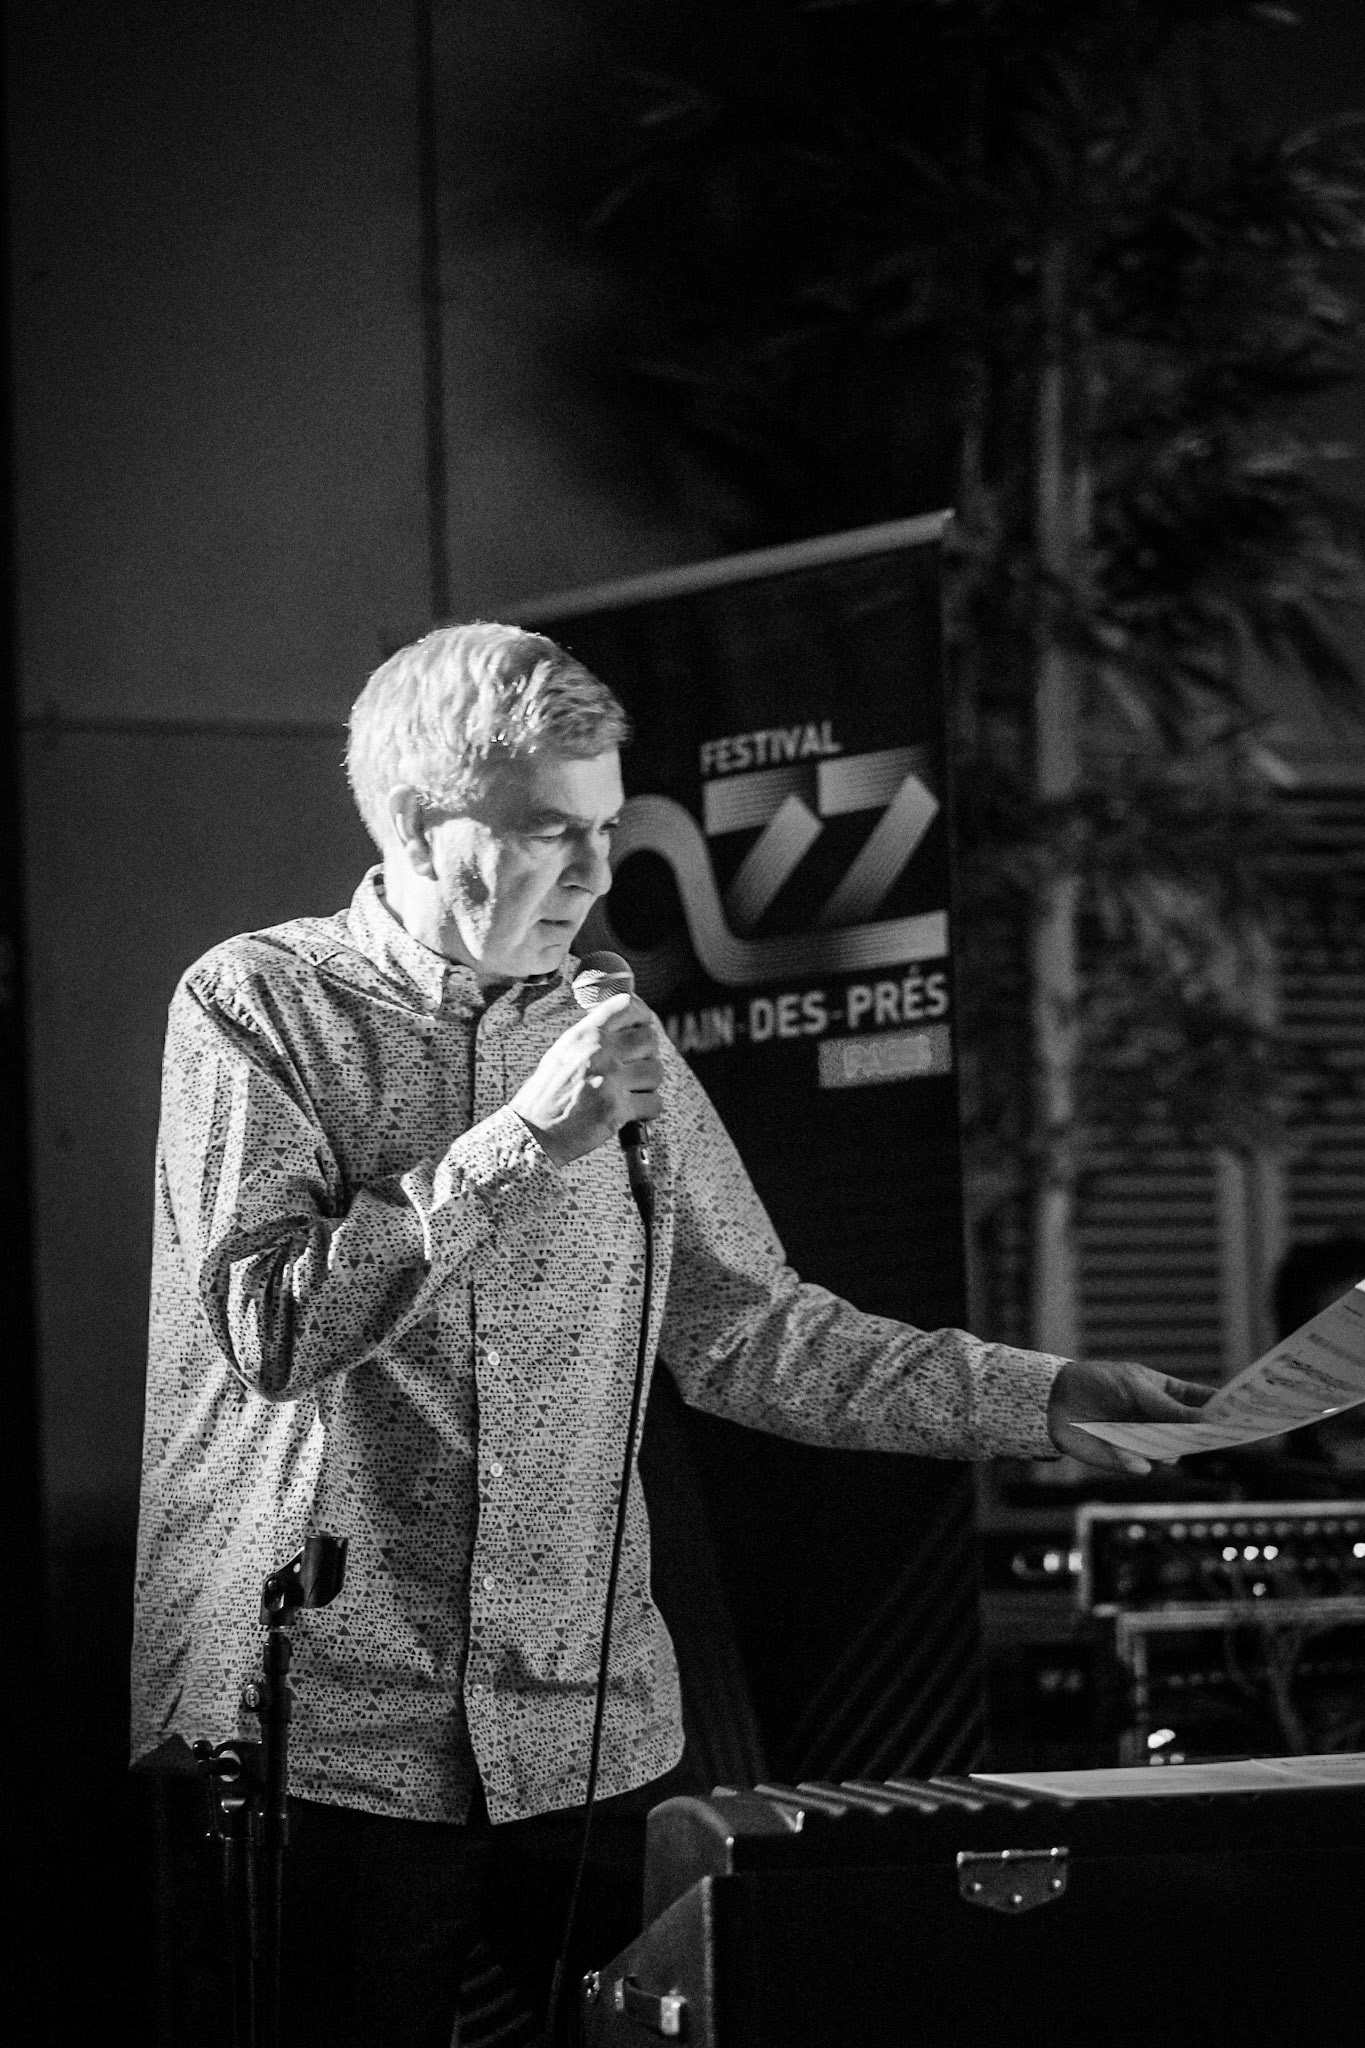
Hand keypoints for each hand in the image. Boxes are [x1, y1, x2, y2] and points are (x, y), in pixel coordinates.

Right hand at [511, 993, 662, 1167]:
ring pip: (656, 1071)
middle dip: (647, 1056)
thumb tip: (626, 1026)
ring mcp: (609, 1080)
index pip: (628, 1007)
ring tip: (631, 1093)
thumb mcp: (563, 1052)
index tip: (642, 1028)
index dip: (642, 1017)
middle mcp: (599, 1052)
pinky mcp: (616, 1109)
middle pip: (650, 1040)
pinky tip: (633, 1112)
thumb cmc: (547, 1094)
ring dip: (648, 1084)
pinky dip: (648, 1110)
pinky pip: (654, 1102)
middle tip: (635, 1070)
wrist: (532, 1132)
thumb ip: (592, 1037)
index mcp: (584, 1034)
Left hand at [1047, 1358, 1213, 1475]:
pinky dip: (1137, 1462)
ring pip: (1172, 1455)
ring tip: (1162, 1445)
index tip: (1248, 1412)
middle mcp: (1163, 1422)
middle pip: (1195, 1435)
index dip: (1227, 1408)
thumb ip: (1169, 1407)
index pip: (1205, 1402)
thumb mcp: (1136, 1388)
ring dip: (1169, 1450)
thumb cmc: (1098, 1383)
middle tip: (1215, 1438)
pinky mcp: (1127, 1461)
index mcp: (1169, 1395)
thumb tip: (1207, 1421)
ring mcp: (1147, 1443)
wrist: (1055, 1400)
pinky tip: (1131, 1457)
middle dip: (1205, 1437)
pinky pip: (1143, 1468)